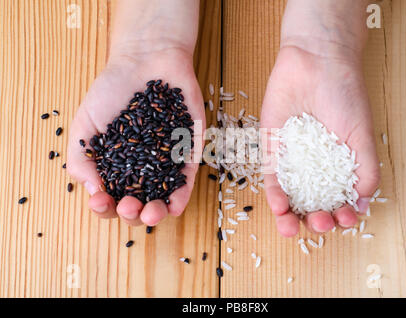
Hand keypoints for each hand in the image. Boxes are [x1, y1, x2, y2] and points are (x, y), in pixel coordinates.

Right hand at [67, 48, 204, 225]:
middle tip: (127, 204)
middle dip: (131, 213)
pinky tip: (174, 206)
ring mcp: (165, 162)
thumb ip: (81, 158)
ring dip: (157, 212)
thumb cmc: (112, 90)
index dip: (104, 206)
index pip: (109, 198)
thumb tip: (93, 191)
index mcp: (115, 167)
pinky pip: (187, 178)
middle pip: (137, 204)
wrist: (145, 59)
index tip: (100, 200)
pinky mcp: (188, 151)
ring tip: (150, 211)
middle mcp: (141, 170)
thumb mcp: (86, 124)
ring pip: (163, 198)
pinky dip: (182, 195)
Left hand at [261, 46, 379, 236]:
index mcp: (338, 166)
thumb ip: (367, 171)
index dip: (342, 215)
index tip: (346, 218)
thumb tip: (363, 204)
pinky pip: (271, 177)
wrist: (317, 62)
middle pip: (313, 204)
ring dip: (291, 217)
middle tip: (323, 222)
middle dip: (317, 220)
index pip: (339, 200)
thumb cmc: (344, 95)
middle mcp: (314, 167)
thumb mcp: (362, 136)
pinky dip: (275, 195)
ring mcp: (292, 160)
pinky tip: (280, 208)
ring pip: (289, 197)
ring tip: (294, 227)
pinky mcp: (271, 149)